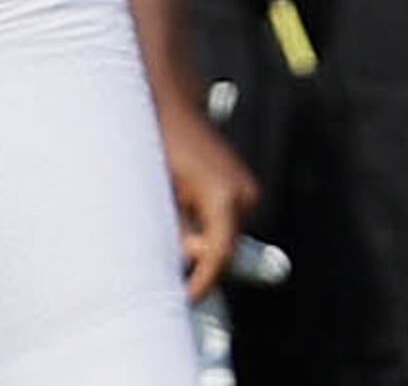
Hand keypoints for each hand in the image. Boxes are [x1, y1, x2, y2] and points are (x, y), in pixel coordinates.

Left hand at [158, 95, 260, 301]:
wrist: (171, 108)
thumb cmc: (159, 146)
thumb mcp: (160, 193)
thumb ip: (177, 231)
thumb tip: (192, 257)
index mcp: (224, 195)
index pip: (221, 253)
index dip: (204, 282)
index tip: (185, 298)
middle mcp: (244, 194)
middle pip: (226, 249)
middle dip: (199, 261)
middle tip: (168, 261)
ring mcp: (247, 191)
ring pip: (226, 237)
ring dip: (202, 242)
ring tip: (171, 215)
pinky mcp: (244, 189)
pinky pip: (226, 223)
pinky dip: (207, 228)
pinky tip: (183, 209)